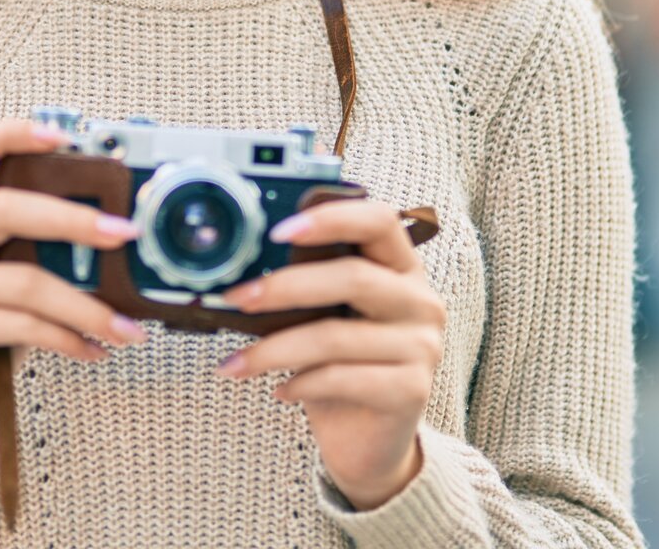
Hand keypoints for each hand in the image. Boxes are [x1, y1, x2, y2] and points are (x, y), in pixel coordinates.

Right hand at [0, 117, 149, 485]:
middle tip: (126, 233)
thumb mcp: (1, 278)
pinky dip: (69, 338)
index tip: (61, 135)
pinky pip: (23, 325)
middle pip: (5, 208)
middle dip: (74, 219)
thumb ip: (32, 248)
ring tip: (127, 326)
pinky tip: (95, 349)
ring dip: (87, 305)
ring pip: (26, 280)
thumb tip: (113, 229)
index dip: (9, 134)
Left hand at [212, 198, 443, 509]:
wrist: (370, 441)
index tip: (278, 230)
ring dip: (275, 348)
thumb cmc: (340, 366)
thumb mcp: (325, 317)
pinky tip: (279, 389)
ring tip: (237, 362)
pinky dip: (301, 383)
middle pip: (353, 277)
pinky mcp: (411, 390)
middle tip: (238, 297)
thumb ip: (308, 286)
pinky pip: (343, 378)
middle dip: (285, 286)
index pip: (380, 220)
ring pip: (336, 335)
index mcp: (401, 268)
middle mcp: (421, 301)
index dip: (332, 217)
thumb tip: (246, 267)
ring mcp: (422, 347)